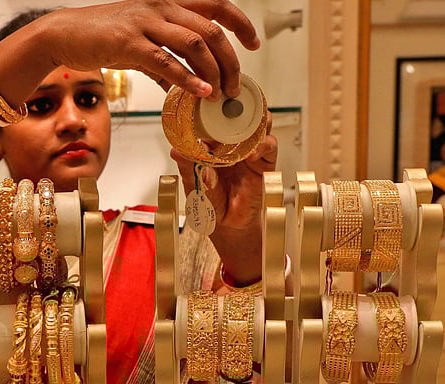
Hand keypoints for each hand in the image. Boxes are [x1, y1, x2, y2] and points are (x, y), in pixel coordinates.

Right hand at [41, 0, 259, 99]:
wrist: (64, 33)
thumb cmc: (101, 36)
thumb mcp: (139, 44)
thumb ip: (163, 61)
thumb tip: (181, 85)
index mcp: (167, 3)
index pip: (215, 5)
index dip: (239, 23)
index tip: (253, 43)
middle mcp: (161, 7)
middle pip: (211, 30)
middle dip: (230, 60)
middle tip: (235, 85)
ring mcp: (145, 23)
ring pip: (194, 43)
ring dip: (213, 71)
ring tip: (219, 93)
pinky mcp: (129, 43)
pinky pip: (166, 61)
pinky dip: (187, 78)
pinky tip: (199, 92)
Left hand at [173, 111, 276, 282]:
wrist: (227, 224)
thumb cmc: (209, 202)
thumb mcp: (194, 184)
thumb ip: (187, 167)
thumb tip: (176, 151)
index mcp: (215, 144)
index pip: (217, 119)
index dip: (215, 107)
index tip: (209, 97)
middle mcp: (234, 144)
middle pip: (242, 116)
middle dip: (238, 106)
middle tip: (231, 101)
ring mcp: (250, 151)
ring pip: (259, 125)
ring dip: (255, 119)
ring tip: (246, 120)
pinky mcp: (264, 163)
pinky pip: (268, 147)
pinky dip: (262, 145)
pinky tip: (251, 153)